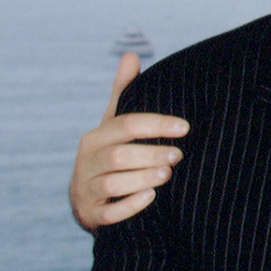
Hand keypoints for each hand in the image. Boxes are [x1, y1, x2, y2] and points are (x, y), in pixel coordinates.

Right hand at [69, 53, 189, 232]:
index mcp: (96, 137)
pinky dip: (130, 205)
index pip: (126, 124)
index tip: (185, 127)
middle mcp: (87, 162)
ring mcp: (86, 190)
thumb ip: (123, 92)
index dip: (156, 124)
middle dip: (151, 153)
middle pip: (119, 155)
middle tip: (179, 154)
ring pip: (112, 183)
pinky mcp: (90, 215)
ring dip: (143, 178)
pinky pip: (108, 213)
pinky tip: (152, 198)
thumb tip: (130, 55)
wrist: (90, 200)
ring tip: (168, 174)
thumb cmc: (111, 153)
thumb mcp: (115, 124)